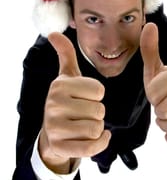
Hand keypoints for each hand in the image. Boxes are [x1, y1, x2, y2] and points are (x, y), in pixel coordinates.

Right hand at [39, 32, 110, 173]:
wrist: (53, 133)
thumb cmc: (66, 101)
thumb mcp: (67, 77)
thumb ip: (66, 54)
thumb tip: (54, 33)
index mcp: (60, 85)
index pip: (99, 90)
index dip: (97, 96)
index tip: (85, 98)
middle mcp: (54, 104)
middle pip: (99, 110)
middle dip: (97, 114)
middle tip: (83, 114)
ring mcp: (55, 126)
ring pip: (97, 128)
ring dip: (97, 128)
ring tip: (84, 125)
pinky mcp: (60, 146)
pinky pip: (92, 146)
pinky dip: (101, 143)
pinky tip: (98, 137)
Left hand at [140, 23, 166, 147]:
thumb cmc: (166, 86)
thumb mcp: (155, 69)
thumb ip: (150, 49)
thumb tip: (149, 25)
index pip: (155, 91)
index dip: (151, 97)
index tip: (156, 95)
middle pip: (166, 110)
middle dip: (158, 113)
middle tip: (161, 110)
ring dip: (166, 127)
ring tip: (166, 120)